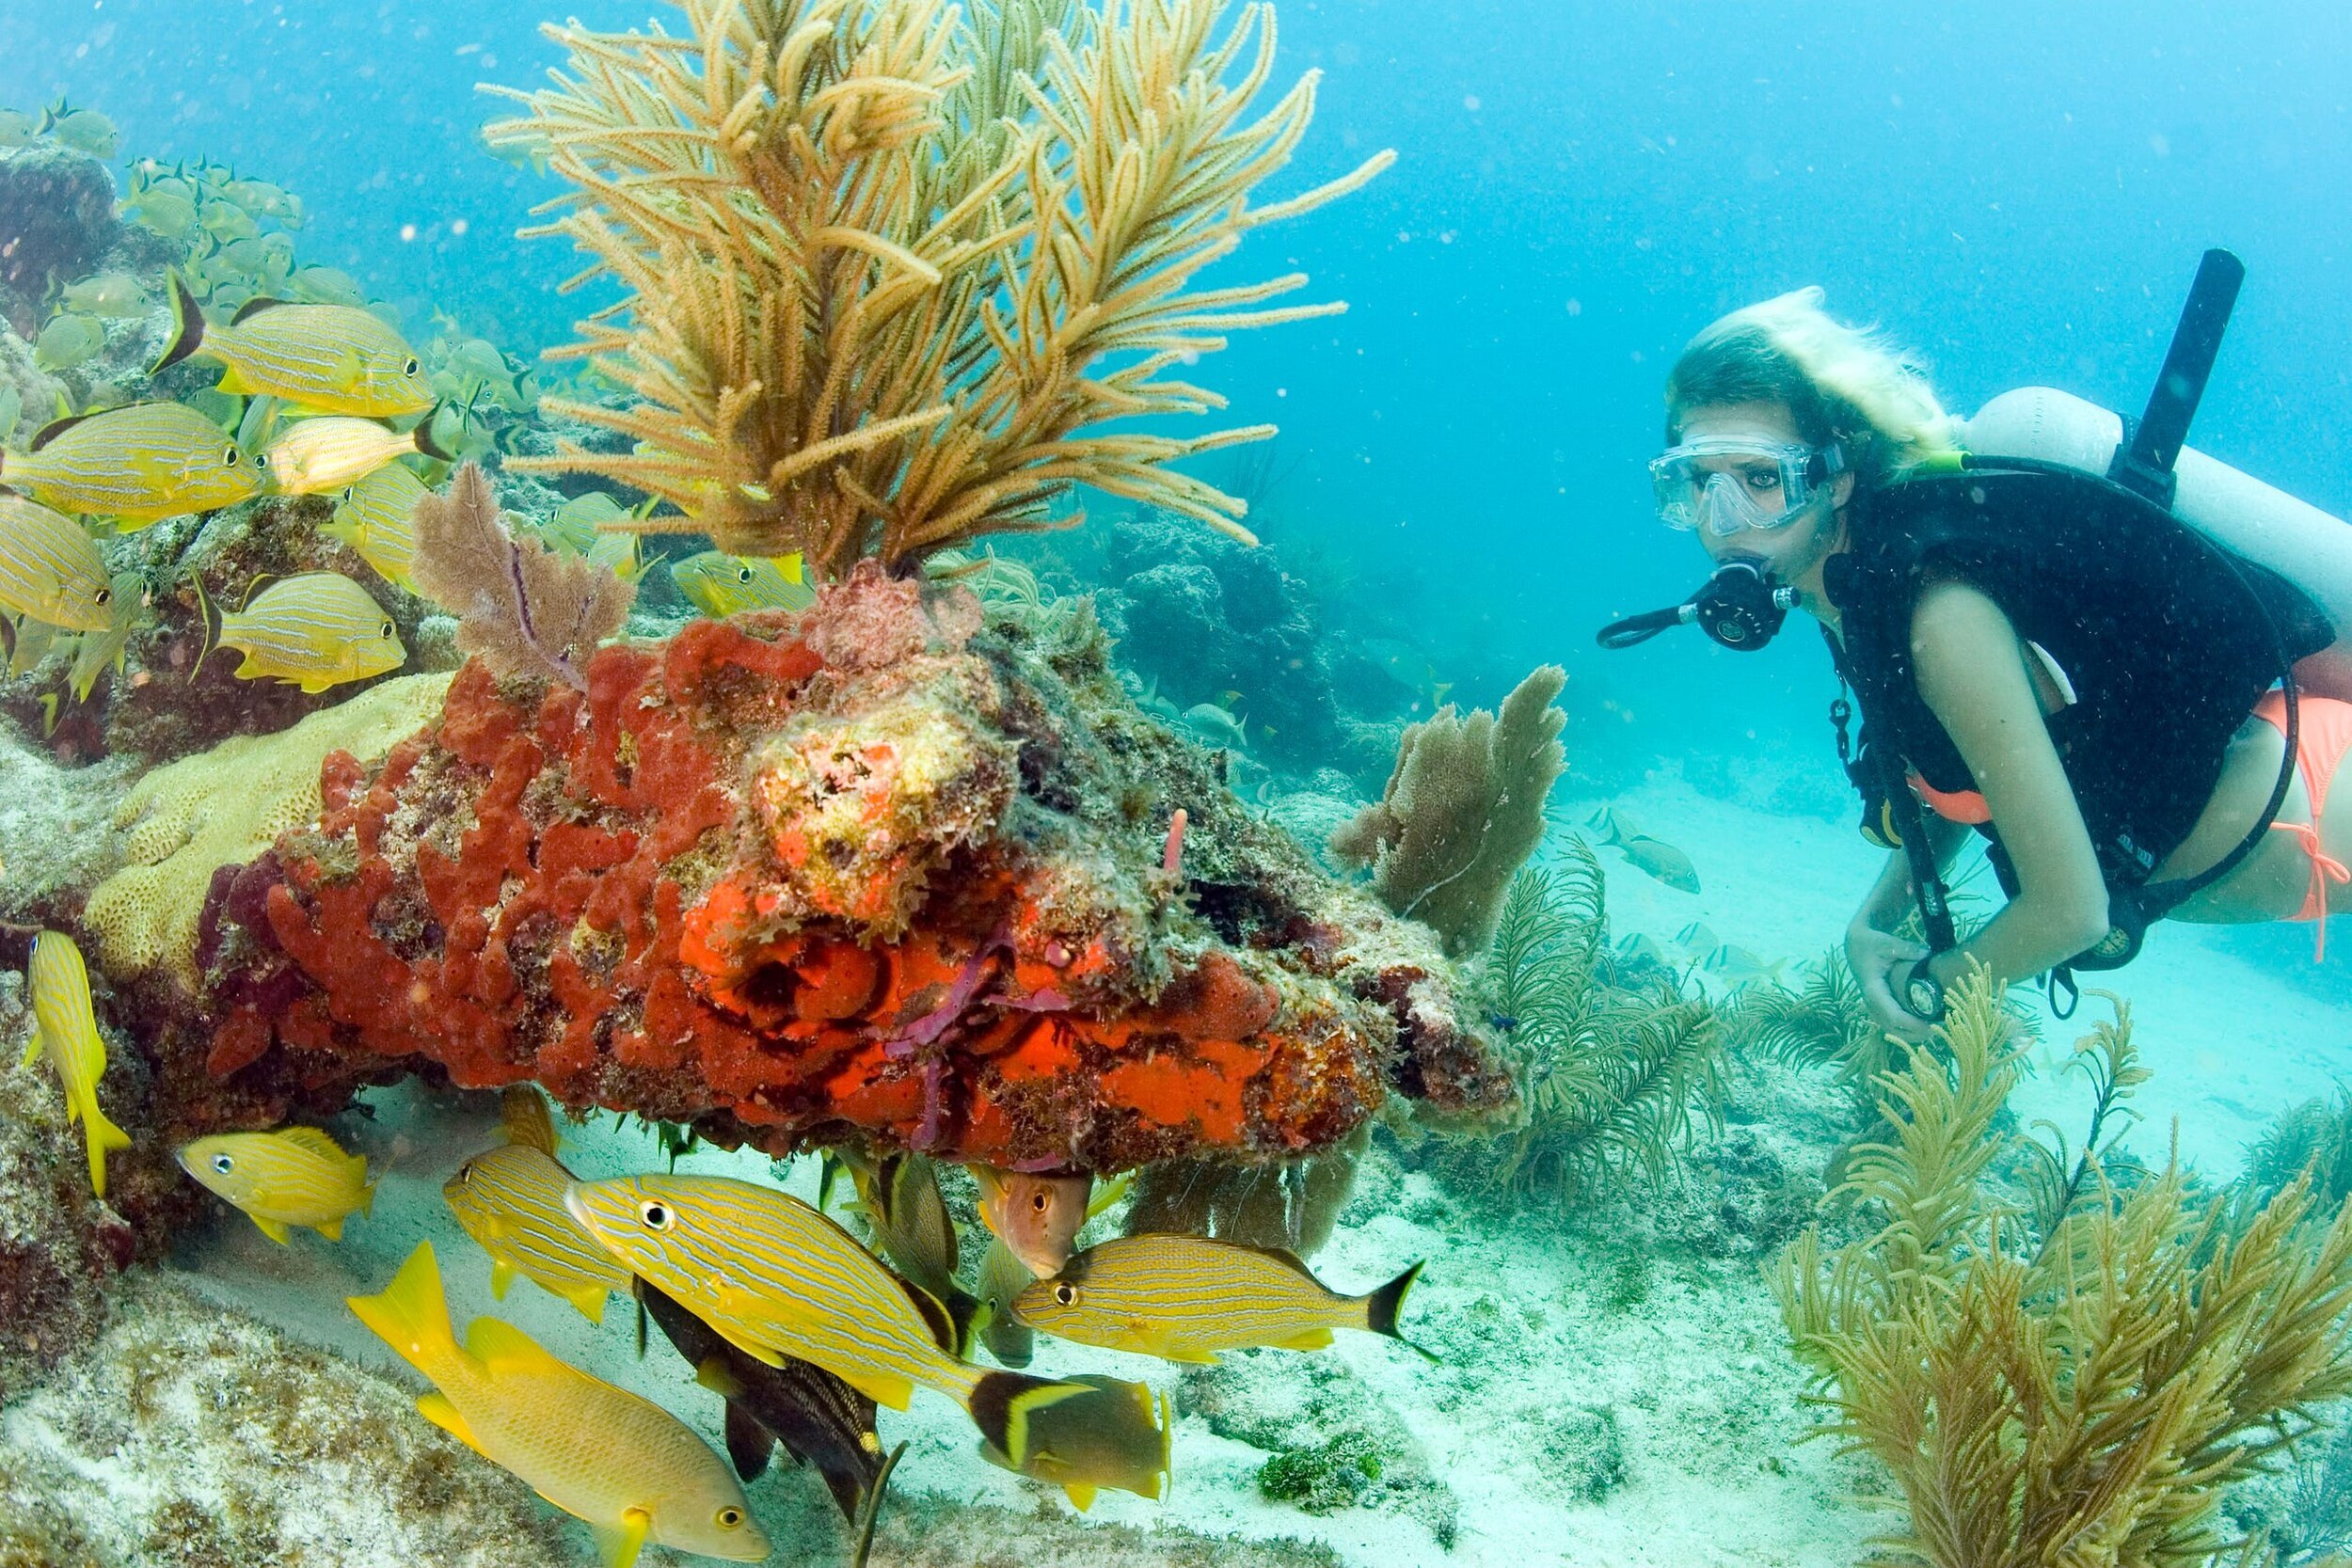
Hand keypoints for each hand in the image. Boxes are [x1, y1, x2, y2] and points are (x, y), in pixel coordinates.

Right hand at [1846, 922, 1933, 1044]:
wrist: (1856, 946)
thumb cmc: (1871, 945)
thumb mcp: (1886, 943)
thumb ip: (1906, 949)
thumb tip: (1927, 954)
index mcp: (1873, 991)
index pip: (1893, 1017)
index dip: (1913, 1024)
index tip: (1933, 1025)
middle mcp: (1872, 1003)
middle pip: (1894, 1030)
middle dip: (1916, 1034)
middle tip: (1940, 1029)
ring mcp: (1874, 1007)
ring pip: (1893, 1030)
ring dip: (1913, 1034)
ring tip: (1936, 1029)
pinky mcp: (1879, 1007)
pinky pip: (1893, 1025)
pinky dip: (1908, 1029)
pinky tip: (1925, 1024)